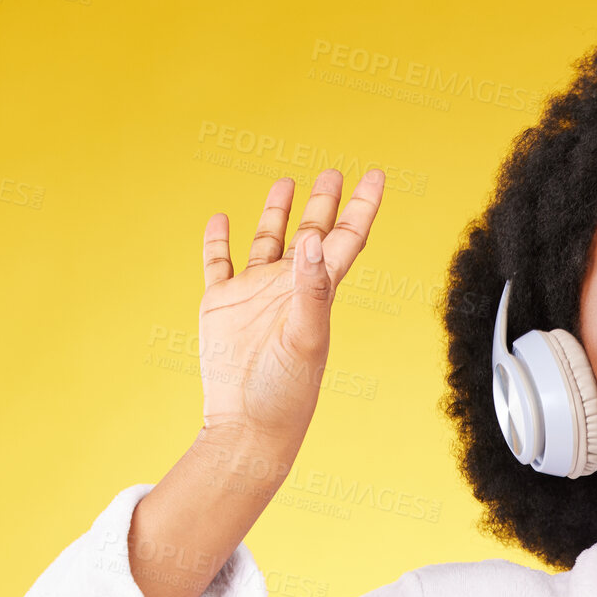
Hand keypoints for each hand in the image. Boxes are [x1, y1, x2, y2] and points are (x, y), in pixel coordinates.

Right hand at [197, 168, 384, 449]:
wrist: (248, 426)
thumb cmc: (286, 393)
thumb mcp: (306, 338)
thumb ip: (310, 289)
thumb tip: (312, 240)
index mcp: (318, 292)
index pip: (346, 239)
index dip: (363, 207)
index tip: (377, 175)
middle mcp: (289, 288)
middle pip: (312, 234)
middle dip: (324, 203)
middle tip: (334, 170)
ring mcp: (254, 295)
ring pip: (268, 242)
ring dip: (276, 213)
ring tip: (286, 182)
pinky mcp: (221, 306)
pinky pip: (219, 264)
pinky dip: (218, 241)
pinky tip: (220, 220)